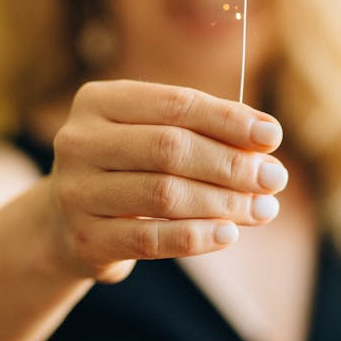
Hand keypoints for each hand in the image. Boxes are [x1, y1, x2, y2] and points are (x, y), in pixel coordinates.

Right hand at [48, 80, 286, 282]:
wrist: (66, 221)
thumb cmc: (128, 165)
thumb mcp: (155, 134)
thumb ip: (204, 130)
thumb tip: (266, 137)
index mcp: (100, 101)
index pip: (175, 104)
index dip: (228, 119)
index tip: (273, 135)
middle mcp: (80, 141)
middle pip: (170, 148)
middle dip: (231, 163)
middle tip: (274, 179)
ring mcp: (76, 191)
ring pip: (164, 193)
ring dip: (224, 202)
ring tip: (263, 209)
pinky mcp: (84, 239)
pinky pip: (150, 239)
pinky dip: (197, 236)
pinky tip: (229, 233)